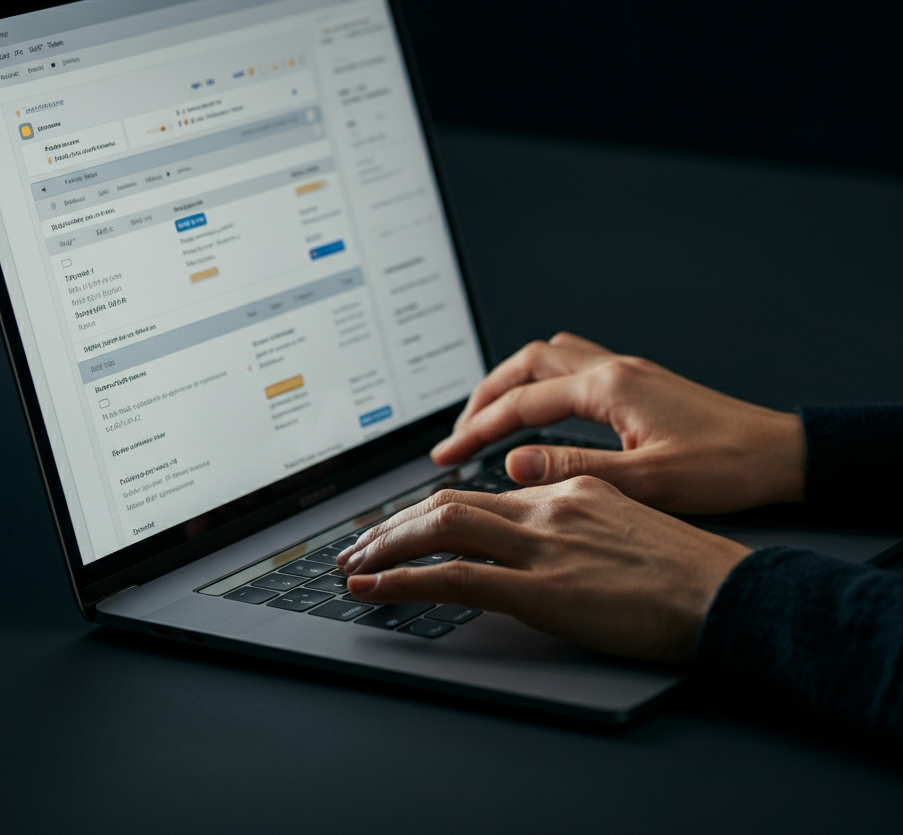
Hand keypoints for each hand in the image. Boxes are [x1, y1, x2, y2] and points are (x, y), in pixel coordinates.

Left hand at [336, 479, 751, 663]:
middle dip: (392, 525)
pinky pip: (455, 578)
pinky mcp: (540, 590)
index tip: (403, 529)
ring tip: (353, 564)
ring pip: (441, 527)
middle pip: (448, 502)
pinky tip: (376, 588)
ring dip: (385, 546)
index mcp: (567, 488)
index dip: (431, 512)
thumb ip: (572, 517)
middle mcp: (547, 506)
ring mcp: (541, 545)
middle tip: (358, 544)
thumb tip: (532, 531)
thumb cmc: (686, 569)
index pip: (481, 495)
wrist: (727, 593)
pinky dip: (405, 581)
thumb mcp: (625, 522)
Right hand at [431, 332, 804, 514]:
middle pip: (527, 364)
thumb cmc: (726, 466)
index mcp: (609, 388)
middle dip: (485, 395)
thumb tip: (514, 462)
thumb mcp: (646, 480)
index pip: (522, 402)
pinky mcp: (640, 383)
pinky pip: (574, 368)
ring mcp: (628, 372)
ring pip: (550, 358)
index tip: (446, 453)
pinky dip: (543, 384)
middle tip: (459, 431)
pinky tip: (545, 411)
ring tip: (490, 414)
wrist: (780, 454)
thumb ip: (574, 468)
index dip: (477, 429)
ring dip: (513, 382)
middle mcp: (614, 369)